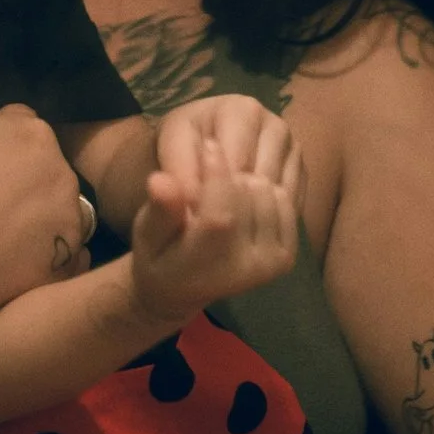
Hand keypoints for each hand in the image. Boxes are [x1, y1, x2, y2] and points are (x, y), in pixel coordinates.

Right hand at [0, 88, 93, 311]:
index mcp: (30, 134)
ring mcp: (66, 224)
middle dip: (24, 183)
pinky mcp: (63, 269)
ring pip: (60, 217)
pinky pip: (67, 261)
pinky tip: (13, 272)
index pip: (25, 126)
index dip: (0, 145)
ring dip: (39, 224)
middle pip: (48, 172)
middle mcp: (60, 174)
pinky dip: (47, 264)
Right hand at [130, 108, 302, 328]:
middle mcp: (245, 270)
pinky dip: (264, 191)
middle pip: (246, 194)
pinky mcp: (287, 256)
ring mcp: (271, 264)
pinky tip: (244, 204)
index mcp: (206, 267)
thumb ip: (160, 209)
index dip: (216, 174)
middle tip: (207, 180)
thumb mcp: (147, 234)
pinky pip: (284, 199)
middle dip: (227, 175)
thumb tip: (161, 180)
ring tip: (222, 196)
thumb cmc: (159, 254)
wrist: (184, 288)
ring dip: (245, 182)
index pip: (221, 215)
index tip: (208, 145)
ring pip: (268, 190)